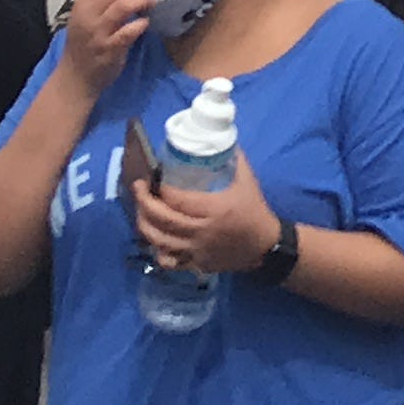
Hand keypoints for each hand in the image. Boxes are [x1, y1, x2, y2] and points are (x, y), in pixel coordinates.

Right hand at [64, 0, 158, 93]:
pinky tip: (145, 23)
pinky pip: (127, 33)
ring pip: (122, 6)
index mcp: (84, 3)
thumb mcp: (89, 15)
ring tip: (151, 1)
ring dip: (141, 0)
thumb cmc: (85, 44)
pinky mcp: (109, 50)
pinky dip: (139, 25)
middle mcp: (88, 15)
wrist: (75, 77)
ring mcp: (98, 33)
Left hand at [130, 155, 279, 275]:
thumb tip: (217, 140)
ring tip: (140, 210)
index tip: (154, 177)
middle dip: (144, 202)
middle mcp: (202, 231)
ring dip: (144, 224)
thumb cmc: (255, 211)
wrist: (265, 246)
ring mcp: (197, 250)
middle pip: (163, 220)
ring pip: (160, 241)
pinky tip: (154, 239)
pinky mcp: (196, 264)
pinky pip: (169, 261)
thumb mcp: (247, 182)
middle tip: (138, 188)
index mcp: (214, 209)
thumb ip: (233, 160)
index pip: (178, 200)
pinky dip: (157, 250)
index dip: (161, 189)